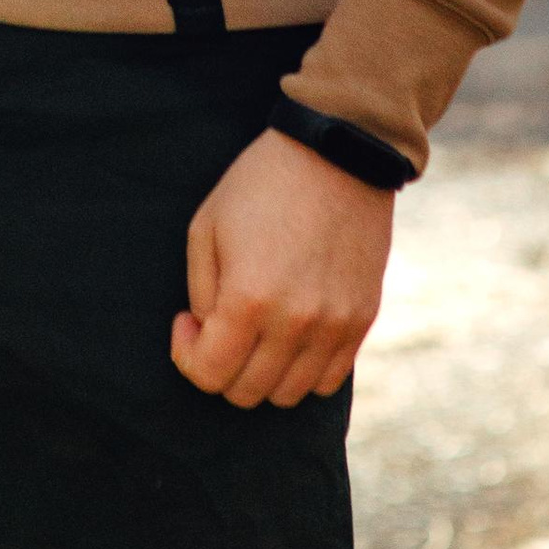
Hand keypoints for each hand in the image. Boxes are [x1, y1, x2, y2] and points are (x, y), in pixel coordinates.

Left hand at [172, 129, 393, 408]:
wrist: (337, 154)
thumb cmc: (260, 185)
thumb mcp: (206, 227)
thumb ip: (201, 294)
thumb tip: (208, 335)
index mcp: (249, 299)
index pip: (208, 374)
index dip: (186, 355)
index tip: (187, 322)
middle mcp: (296, 323)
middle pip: (247, 392)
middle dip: (220, 368)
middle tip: (217, 326)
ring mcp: (335, 326)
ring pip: (288, 394)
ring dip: (261, 374)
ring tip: (255, 332)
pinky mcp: (362, 319)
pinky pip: (328, 380)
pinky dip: (302, 371)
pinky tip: (290, 334)